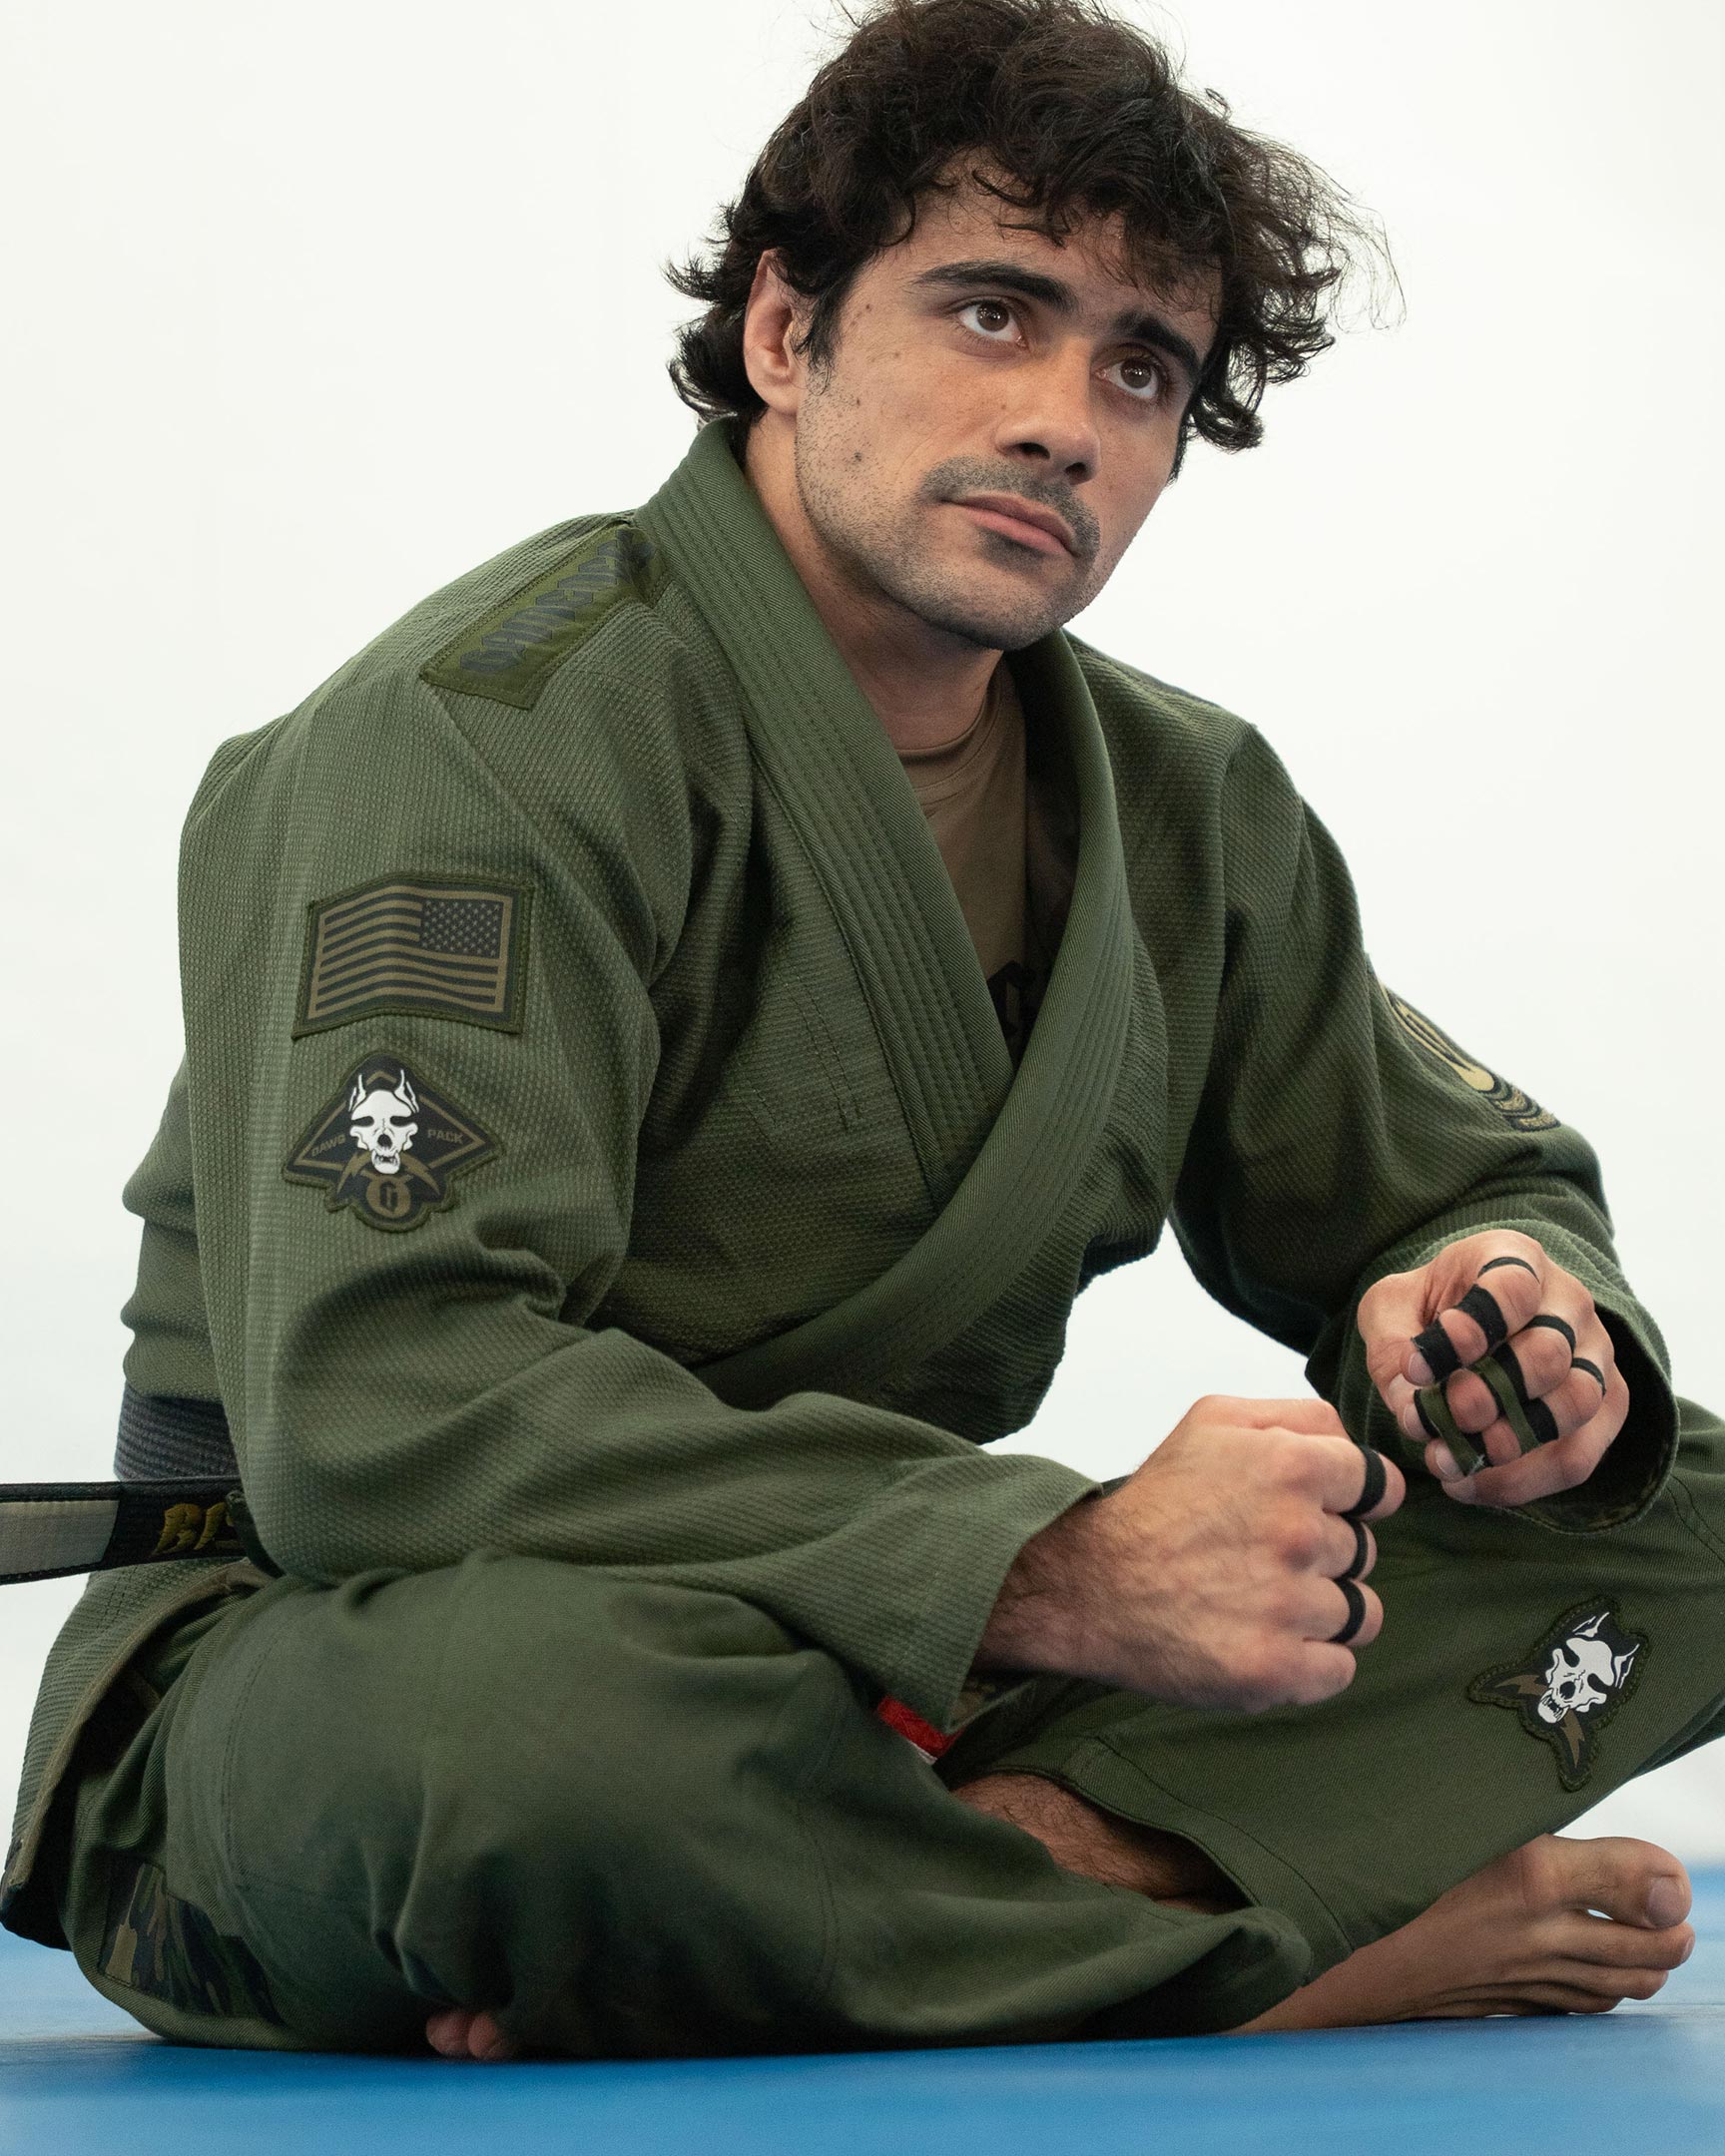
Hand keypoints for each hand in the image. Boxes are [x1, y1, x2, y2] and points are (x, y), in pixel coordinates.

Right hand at [974, 1396, 1402, 1711]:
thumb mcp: (1215, 1420)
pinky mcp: (1272, 1669)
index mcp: (1289, 1464)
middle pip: (1364, 1552)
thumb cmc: (1157, 1500)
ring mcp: (1286, 1606)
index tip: (1309, 1511)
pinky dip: (1310, 1662)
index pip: (1381, 1487)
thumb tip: (1358, 1446)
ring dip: (1321, 1611)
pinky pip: (1339, 1669)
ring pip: (1360, 1614)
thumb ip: (1300, 1416)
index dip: (1347, 1500)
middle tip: (1259, 1555)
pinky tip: (1264, 1639)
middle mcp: (1296, 1533)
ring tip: (1262, 1600)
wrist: (1087, 1583)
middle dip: (1323, 1554)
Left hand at [1359, 1230, 1627, 1507]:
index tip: (1421, 1361)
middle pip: (1548, 1354)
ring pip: (1575, 1406)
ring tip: (1448, 1460)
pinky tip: (1467, 1484)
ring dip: (1510, 1444)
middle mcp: (1569, 1301)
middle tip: (1438, 1417)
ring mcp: (1595, 1353)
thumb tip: (1412, 1402)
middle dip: (1488, 1397)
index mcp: (1515, 1258)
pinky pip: (1579, 1456)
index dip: (1471, 1328)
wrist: (1474, 1322)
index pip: (1512, 1287)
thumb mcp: (1392, 1305)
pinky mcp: (1604, 1406)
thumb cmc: (1432, 1307)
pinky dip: (1521, 1482)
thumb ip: (1391, 1343)